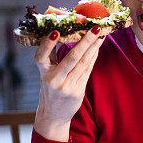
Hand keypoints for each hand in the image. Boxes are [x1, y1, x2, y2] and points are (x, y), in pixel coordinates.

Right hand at [33, 27, 104, 141]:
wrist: (53, 115)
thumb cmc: (50, 88)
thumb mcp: (46, 73)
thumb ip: (52, 56)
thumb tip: (63, 32)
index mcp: (43, 73)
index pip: (41, 57)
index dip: (47, 44)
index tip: (55, 31)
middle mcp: (54, 80)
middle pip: (72, 58)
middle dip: (85, 41)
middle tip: (95, 28)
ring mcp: (67, 87)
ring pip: (83, 63)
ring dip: (93, 47)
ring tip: (101, 34)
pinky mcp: (77, 92)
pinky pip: (87, 71)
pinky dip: (93, 57)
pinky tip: (97, 47)